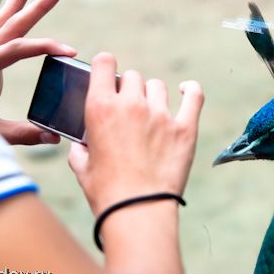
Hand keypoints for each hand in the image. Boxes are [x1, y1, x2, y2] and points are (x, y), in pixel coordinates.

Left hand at [0, 0, 75, 144]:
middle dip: (39, 2)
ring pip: (6, 17)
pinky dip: (16, 13)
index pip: (16, 48)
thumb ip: (23, 134)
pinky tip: (25, 5)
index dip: (44, 47)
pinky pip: (4, 29)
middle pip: (13, 20)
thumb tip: (54, 136)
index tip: (70, 51)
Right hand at [68, 53, 204, 215]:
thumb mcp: (81, 167)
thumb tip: (82, 143)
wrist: (138, 211)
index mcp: (101, 108)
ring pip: (157, 86)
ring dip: (152, 95)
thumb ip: (80, 147)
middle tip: (128, 107)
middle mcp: (131, 105)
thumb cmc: (107, 192)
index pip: (105, 63)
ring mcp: (160, 115)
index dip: (106, 66)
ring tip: (151, 112)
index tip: (108, 73)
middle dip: (128, 88)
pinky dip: (191, 90)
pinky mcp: (185, 128)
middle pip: (132, 77)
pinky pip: (194, 96)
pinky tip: (186, 90)